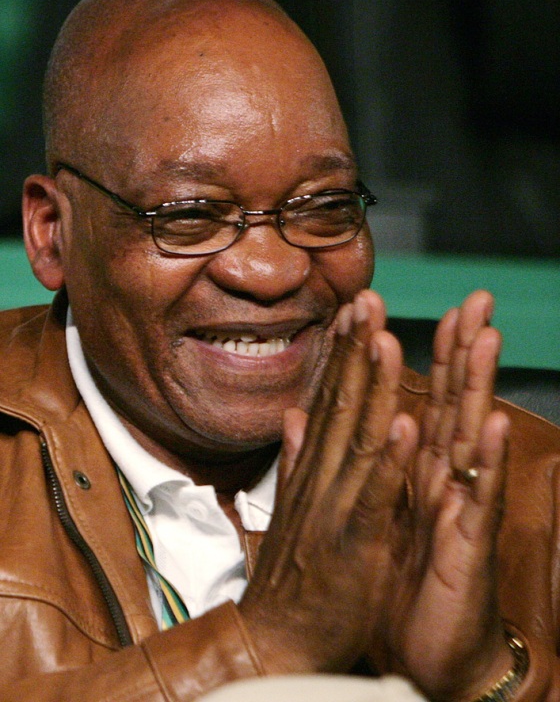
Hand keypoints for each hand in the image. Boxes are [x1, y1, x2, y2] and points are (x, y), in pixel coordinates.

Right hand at [239, 290, 417, 673]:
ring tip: (383, 338)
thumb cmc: (293, 574)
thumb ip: (296, 458)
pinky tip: (402, 426)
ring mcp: (334, 506)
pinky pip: (373, 497)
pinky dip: (387, 462)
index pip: (330, 398)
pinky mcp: (352, 542)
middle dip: (357, 349)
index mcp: (313, 469)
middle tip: (369, 298)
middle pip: (342, 404)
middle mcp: (321, 477)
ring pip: (357, 437)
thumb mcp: (293, 507)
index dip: (344, 352)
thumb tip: (293, 414)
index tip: (355, 310)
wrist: (276, 639)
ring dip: (371, 387)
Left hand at [381, 291, 511, 700]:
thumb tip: (345, 418)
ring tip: (485, 339)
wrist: (424, 649)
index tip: (426, 308)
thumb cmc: (404, 576)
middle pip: (456, 402)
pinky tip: (489, 426)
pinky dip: (483, 461)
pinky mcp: (470, 544)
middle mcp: (445, 477)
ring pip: (471, 436)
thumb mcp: (378, 512)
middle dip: (463, 350)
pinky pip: (479, 498)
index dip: (425, 353)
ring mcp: (462, 506)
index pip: (425, 397)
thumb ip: (363, 462)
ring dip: (478, 388)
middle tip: (474, 300)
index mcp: (418, 467)